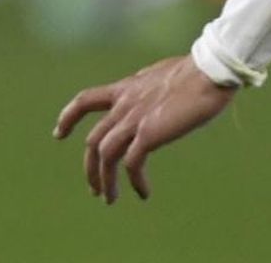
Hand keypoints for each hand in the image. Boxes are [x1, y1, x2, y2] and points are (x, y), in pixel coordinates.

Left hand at [53, 54, 236, 203]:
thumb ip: (153, 88)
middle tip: (94, 188)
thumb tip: (156, 95)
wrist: (211, 71)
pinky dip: (134, 181)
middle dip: (90, 168)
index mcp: (127, 88)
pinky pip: (132, 164)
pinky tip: (142, 192)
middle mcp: (125, 104)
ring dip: (105, 180)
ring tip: (110, 199)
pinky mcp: (149, 133)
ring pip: (105, 155)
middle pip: (93, 141)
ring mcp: (134, 118)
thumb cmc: (200, 71)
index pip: (86, 100)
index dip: (69, 117)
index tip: (59, 134)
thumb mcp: (165, 77)